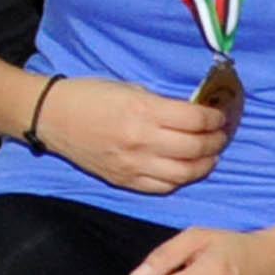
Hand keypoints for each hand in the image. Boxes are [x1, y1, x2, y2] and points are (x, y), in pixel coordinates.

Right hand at [33, 72, 233, 198]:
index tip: (219, 116)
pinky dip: (181, 180)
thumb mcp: (130, 88)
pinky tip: (185, 170)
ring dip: (205, 164)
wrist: (53, 117)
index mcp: (144, 111)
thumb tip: (192, 114)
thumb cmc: (91, 95)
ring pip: (185, 173)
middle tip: (220, 135)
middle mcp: (142, 141)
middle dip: (216, 142)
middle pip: (196, 148)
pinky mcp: (125, 181)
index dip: (214, 118)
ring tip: (210, 155)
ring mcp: (133, 165)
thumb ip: (161, 104)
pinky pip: (163, 187)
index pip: (195, 120)